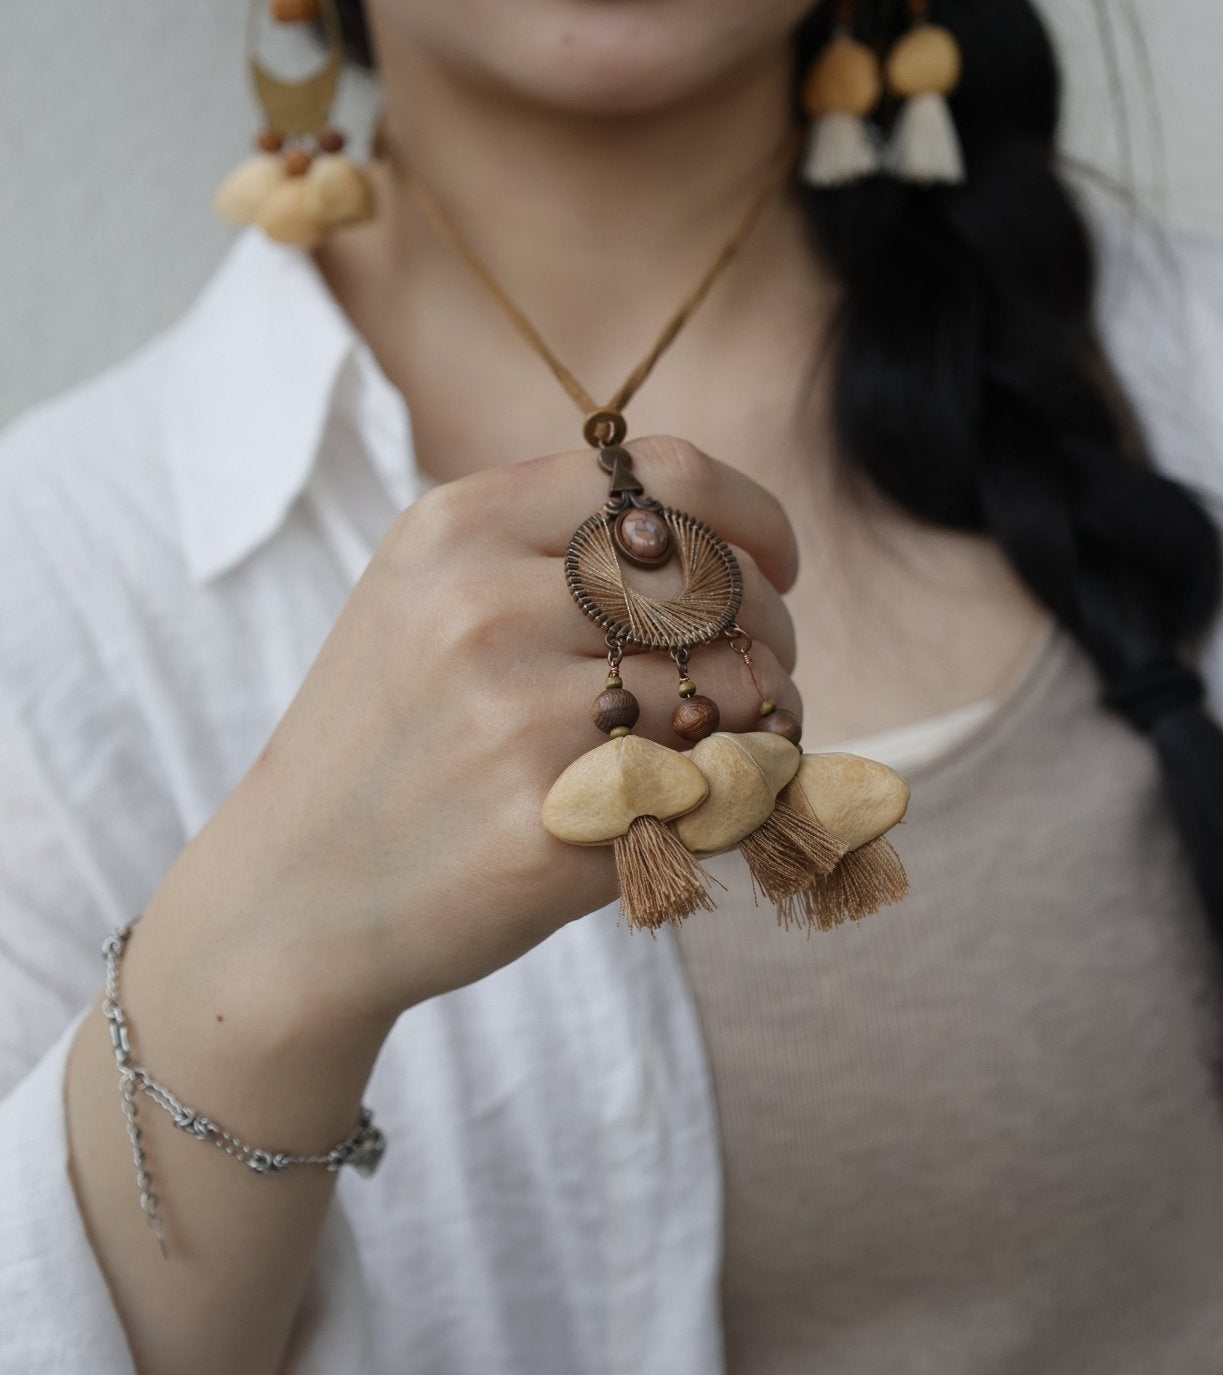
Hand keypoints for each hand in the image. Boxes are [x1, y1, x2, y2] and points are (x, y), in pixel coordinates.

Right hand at [136, 436, 800, 1047]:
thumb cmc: (391, 739)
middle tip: (762, 668)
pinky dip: (741, 794)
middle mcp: (484, 609)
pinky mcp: (549, 832)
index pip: (668, 480)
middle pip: (718, 583)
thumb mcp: (426, 597)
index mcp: (457, 529)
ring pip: (736, 690)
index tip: (775, 563)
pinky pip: (713, 789)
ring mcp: (515, 723)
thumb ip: (552, 549)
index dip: (751, 519)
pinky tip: (709, 799)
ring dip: (771, 716)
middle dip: (771, 627)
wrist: (294, 894)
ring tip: (741, 739)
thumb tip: (728, 544)